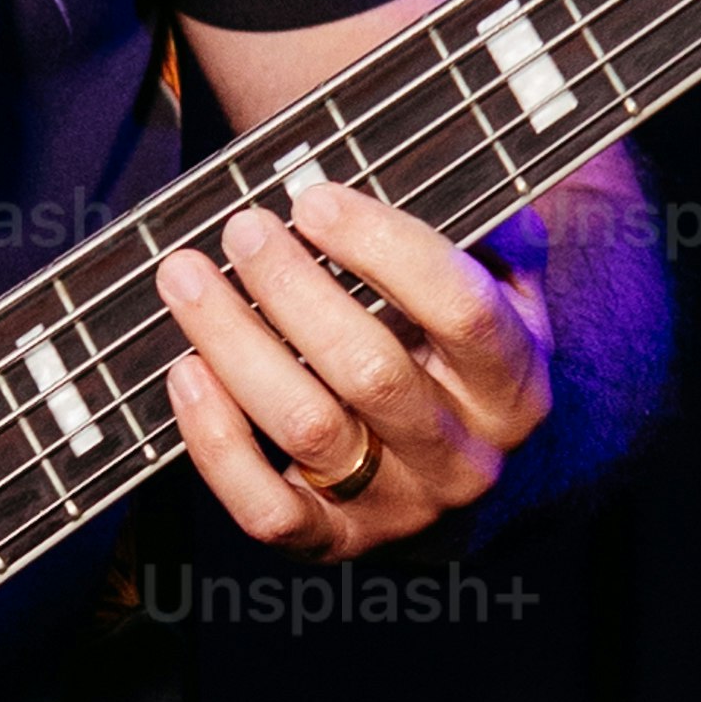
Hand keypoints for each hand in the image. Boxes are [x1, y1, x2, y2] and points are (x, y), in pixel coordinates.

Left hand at [154, 173, 551, 549]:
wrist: (468, 459)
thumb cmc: (459, 341)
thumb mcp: (499, 280)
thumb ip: (485, 222)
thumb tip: (452, 159)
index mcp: (515, 381)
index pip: (461, 310)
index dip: (383, 248)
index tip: (314, 199)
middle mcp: (467, 455)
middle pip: (372, 370)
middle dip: (293, 289)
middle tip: (242, 228)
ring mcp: (401, 507)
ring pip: (310, 428)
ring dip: (236, 344)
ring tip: (188, 277)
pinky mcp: (336, 542)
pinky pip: (268, 509)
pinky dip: (217, 442)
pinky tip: (185, 372)